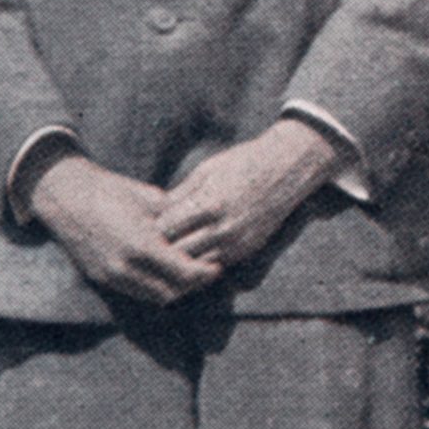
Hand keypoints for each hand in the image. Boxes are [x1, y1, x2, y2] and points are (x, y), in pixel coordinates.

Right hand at [25, 155, 220, 305]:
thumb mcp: (151, 200)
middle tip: (206, 273)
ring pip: (154, 297)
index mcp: (142, 245)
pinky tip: (162, 276)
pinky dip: (153, 289)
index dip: (205, 273)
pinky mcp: (100, 278)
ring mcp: (111, 276)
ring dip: (173, 290)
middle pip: (172, 292)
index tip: (217, 267)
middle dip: (192, 285)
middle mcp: (126, 267)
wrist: (66, 195)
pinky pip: (135, 293)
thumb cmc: (113, 191)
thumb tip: (205, 226)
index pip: (185, 273)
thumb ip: (177, 220)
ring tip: (187, 276)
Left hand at [157, 119, 341, 268]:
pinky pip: (215, 265)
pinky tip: (192, 254)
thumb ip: (180, 195)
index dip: (151, 229)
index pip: (166, 230)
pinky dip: (201, 262)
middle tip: (150, 244)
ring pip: (195, 265)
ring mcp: (237, 243)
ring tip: (167, 253)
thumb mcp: (206, 171)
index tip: (143, 226)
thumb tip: (154, 212)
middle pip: (177, 251)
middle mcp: (223, 229)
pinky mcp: (247, 251)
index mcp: (208, 205)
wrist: (286, 170)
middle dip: (161, 248)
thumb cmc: (242, 163)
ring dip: (181, 259)